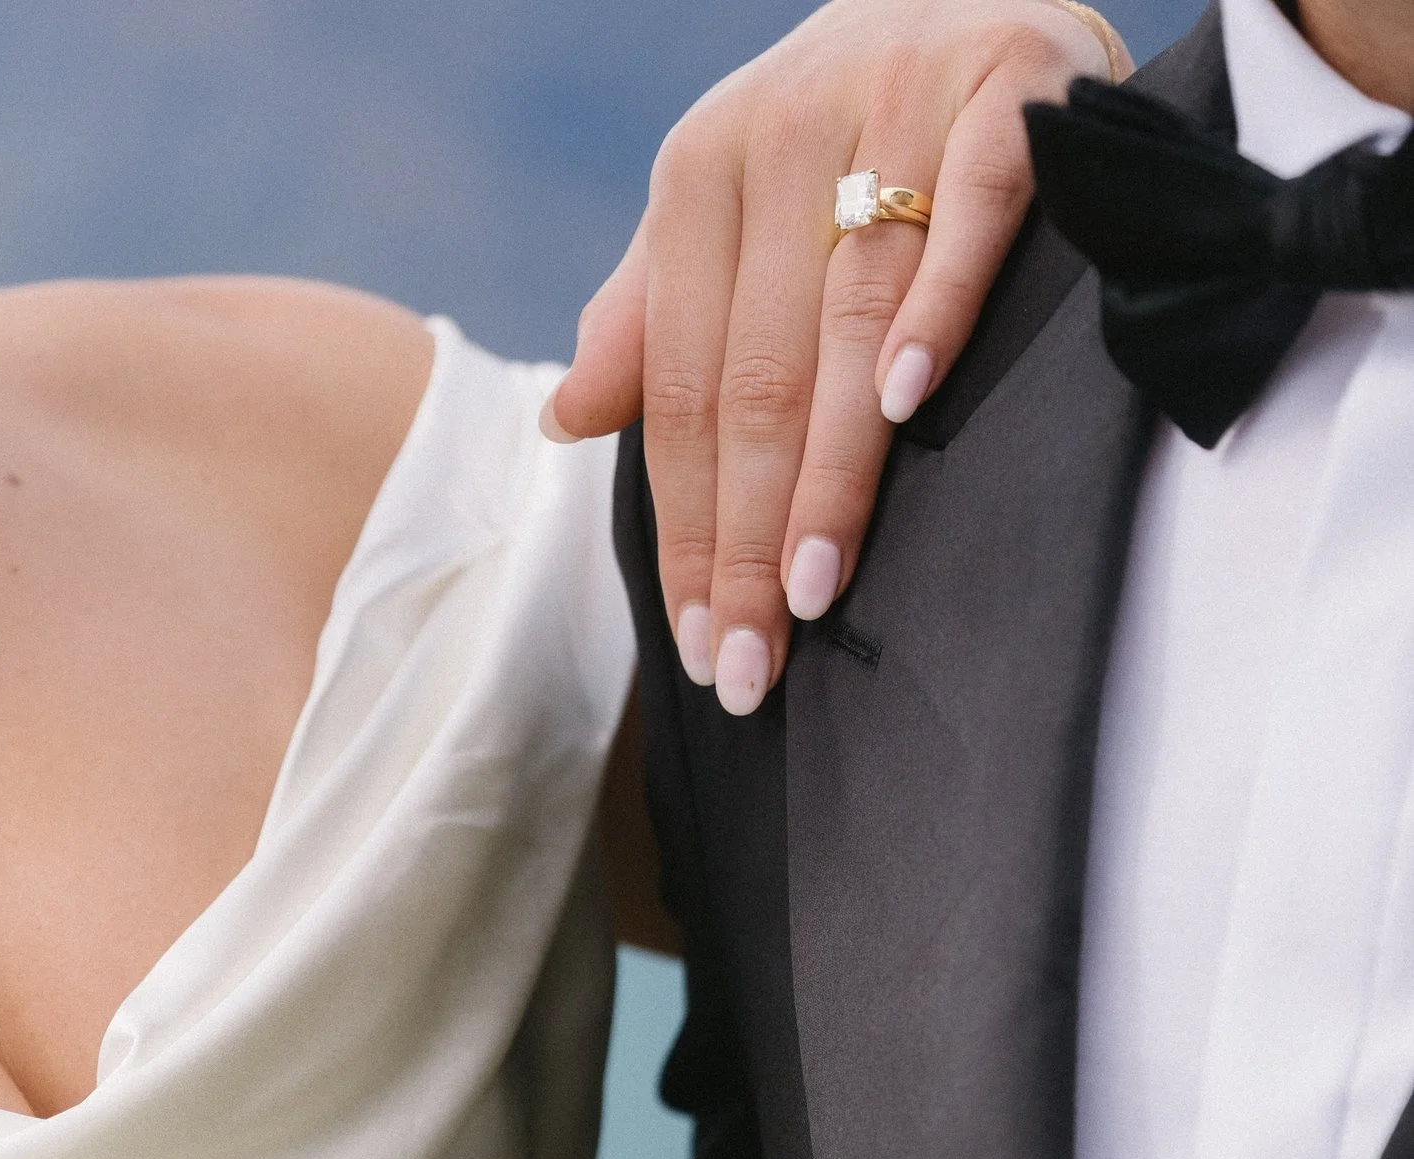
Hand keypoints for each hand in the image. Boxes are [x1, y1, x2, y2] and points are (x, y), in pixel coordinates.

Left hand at [553, 0, 1117, 710]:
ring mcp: (900, 98)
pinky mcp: (1008, 84)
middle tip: (752, 662)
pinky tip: (907, 410)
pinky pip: (971, 214)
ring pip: (852, 320)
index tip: (698, 644)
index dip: (687, 527)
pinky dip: (937, 311)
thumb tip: (563, 423)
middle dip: (748, 537)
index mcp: (699, 171)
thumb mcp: (726, 215)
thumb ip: (650, 318)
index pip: (685, 390)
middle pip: (759, 376)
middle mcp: (786, 127)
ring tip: (813, 592)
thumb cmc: (840, 138)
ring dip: (830, 470)